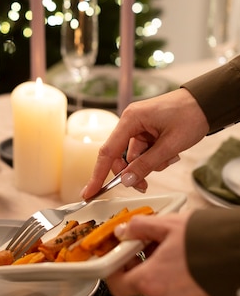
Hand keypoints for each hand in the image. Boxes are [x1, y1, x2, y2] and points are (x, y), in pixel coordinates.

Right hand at [82, 88, 208, 196]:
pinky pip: (144, 152)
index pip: (107, 151)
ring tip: (169, 157)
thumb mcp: (169, 145)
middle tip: (144, 186)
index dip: (97, 174)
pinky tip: (170, 153)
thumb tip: (127, 181)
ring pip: (134, 157)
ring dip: (149, 164)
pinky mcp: (147, 131)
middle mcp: (130, 122)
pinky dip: (155, 158)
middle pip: (120, 156)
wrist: (206, 103)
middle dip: (133, 172)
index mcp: (130, 119)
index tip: (89, 192)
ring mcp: (138, 126)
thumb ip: (146, 165)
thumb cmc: (189, 116)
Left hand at [106, 212, 210, 295]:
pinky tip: (177, 255)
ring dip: (153, 266)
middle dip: (135, 262)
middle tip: (140, 242)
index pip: (116, 284)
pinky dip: (168, 274)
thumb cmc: (202, 239)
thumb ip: (138, 228)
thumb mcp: (165, 224)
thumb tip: (122, 231)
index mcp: (150, 281)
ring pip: (155, 285)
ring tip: (163, 244)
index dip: (112, 268)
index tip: (114, 254)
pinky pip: (171, 288)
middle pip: (136, 283)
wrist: (236, 251)